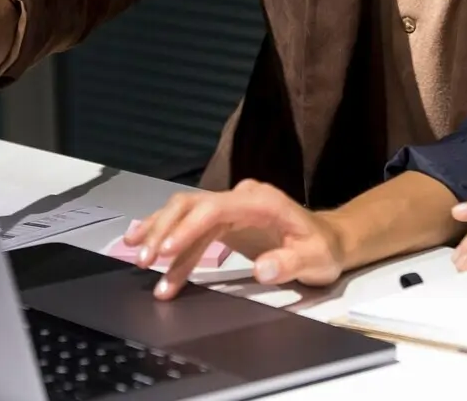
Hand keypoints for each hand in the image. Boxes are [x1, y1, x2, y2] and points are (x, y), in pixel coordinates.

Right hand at [127, 179, 346, 299]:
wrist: (328, 240)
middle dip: (164, 232)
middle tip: (145, 261)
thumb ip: (289, 263)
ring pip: (184, 214)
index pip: (214, 208)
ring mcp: (230, 207)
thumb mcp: (314, 259)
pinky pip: (190, 227)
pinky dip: (170, 241)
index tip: (167, 251)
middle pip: (192, 206)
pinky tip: (149, 250)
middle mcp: (240, 198)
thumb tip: (264, 269)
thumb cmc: (322, 248)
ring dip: (161, 236)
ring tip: (138, 259)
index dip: (188, 228)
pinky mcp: (223, 221)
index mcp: (260, 201)